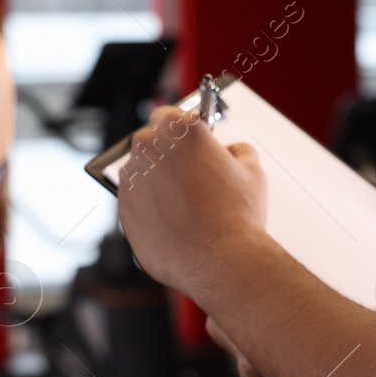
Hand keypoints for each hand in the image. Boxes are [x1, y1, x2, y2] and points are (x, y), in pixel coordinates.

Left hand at [115, 104, 266, 296]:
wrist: (220, 261)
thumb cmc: (236, 217)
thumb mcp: (252, 171)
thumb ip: (236, 151)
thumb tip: (230, 153)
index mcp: (179, 128)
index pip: (170, 115)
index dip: (181, 130)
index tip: (188, 141)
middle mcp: (149, 147)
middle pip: (153, 142)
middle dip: (169, 156)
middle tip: (192, 176)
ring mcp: (132, 178)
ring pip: (142, 172)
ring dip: (157, 181)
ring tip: (185, 205)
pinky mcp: (123, 207)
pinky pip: (135, 200)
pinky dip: (149, 206)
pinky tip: (174, 220)